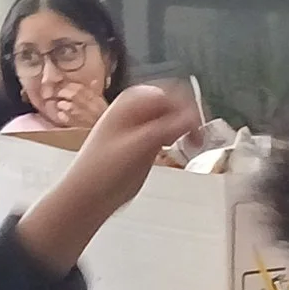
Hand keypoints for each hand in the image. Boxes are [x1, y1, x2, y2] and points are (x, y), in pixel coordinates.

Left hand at [14, 81, 198, 276]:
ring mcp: (139, 125)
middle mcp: (136, 108)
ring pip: (171, 116)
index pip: (171, 94)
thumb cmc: (106, 170)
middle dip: (189, 117)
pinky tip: (178, 148)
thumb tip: (195, 116)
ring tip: (192, 145)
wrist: (88, 195)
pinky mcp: (142, 142)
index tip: (200, 131)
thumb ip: (168, 128)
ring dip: (185, 127)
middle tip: (199, 139)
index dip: (189, 109)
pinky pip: (166, 130)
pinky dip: (177, 136)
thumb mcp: (140, 146)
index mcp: (131, 102)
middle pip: (173, 103)